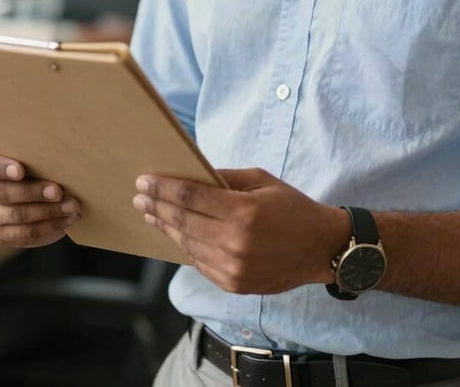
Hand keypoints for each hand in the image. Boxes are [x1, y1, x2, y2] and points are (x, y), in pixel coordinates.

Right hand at [0, 145, 80, 247]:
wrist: (43, 182)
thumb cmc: (37, 157)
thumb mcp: (34, 147)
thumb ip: (36, 146)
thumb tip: (60, 146)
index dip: (0, 168)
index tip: (21, 170)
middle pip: (1, 193)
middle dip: (32, 192)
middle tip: (58, 191)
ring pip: (15, 216)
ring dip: (47, 212)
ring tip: (71, 206)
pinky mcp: (2, 233)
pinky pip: (23, 234)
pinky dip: (48, 227)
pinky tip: (67, 219)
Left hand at [133, 167, 349, 293]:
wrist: (320, 249)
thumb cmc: (293, 208)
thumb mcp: (263, 181)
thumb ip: (227, 178)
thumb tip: (193, 175)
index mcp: (244, 212)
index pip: (191, 198)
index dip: (163, 188)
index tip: (144, 180)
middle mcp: (235, 242)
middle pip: (183, 222)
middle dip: (157, 206)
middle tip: (139, 195)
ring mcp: (232, 268)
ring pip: (187, 244)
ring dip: (165, 227)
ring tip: (150, 213)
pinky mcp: (233, 283)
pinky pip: (200, 262)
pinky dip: (185, 246)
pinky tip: (175, 233)